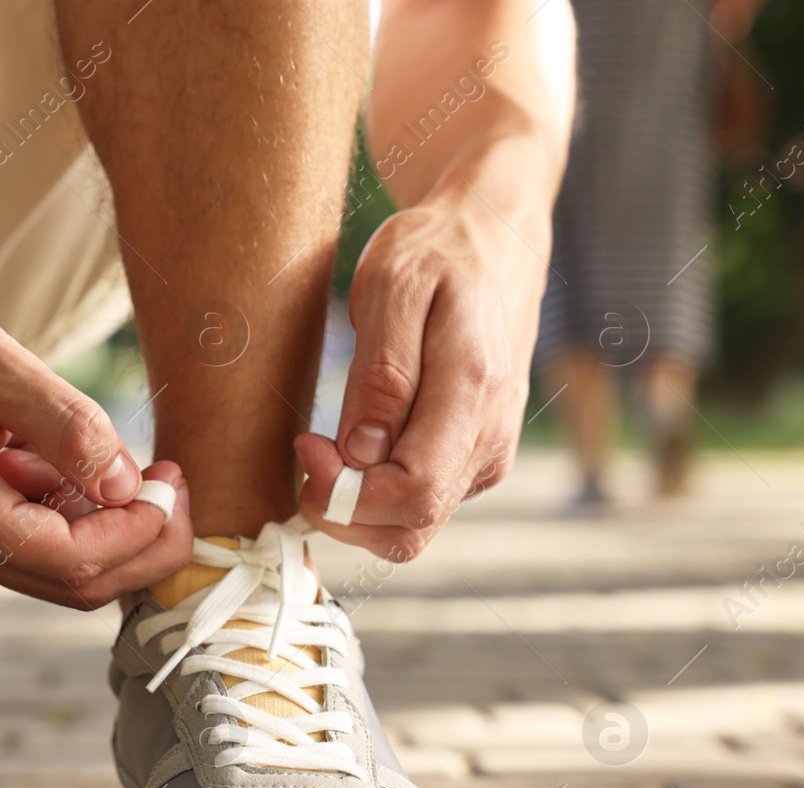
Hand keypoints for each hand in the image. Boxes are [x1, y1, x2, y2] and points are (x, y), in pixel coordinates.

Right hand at [0, 273, 192, 607]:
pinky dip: (79, 510)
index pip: (73, 561)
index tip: (172, 481)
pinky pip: (36, 535)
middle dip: (141, 543)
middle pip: (75, 582)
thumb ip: (68, 428)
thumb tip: (129, 486)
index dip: (139, 533)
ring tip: (145, 468)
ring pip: (60, 566)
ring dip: (114, 528)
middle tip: (177, 484)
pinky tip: (88, 461)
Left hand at [294, 188, 543, 559]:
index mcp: (473, 396)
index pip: (411, 494)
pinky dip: (376, 493)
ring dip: (356, 507)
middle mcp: (489, 442)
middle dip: (342, 511)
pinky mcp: (474, 462)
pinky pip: (419, 506)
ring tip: (329, 447)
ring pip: (413, 528)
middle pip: (410, 529)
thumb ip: (381, 373)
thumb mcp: (394, 285)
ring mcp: (486, 458)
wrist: (495, 241)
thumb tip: (361, 453)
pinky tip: (358, 445)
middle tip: (310, 451)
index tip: (308, 445)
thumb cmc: (438, 253)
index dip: (345, 492)